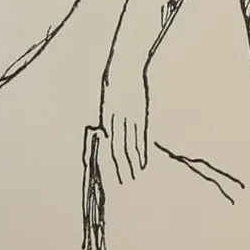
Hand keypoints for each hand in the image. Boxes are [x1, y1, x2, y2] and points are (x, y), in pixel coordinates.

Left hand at [99, 58, 152, 183]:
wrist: (126, 64)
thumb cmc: (114, 81)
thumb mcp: (107, 100)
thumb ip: (108, 118)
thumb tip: (107, 134)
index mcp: (106, 117)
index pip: (108, 146)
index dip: (109, 163)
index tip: (110, 176)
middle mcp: (117, 119)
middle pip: (119, 150)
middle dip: (121, 168)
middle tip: (123, 184)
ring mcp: (131, 117)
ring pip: (131, 145)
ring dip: (132, 163)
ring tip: (134, 177)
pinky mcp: (141, 113)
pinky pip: (141, 136)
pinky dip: (142, 150)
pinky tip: (143, 161)